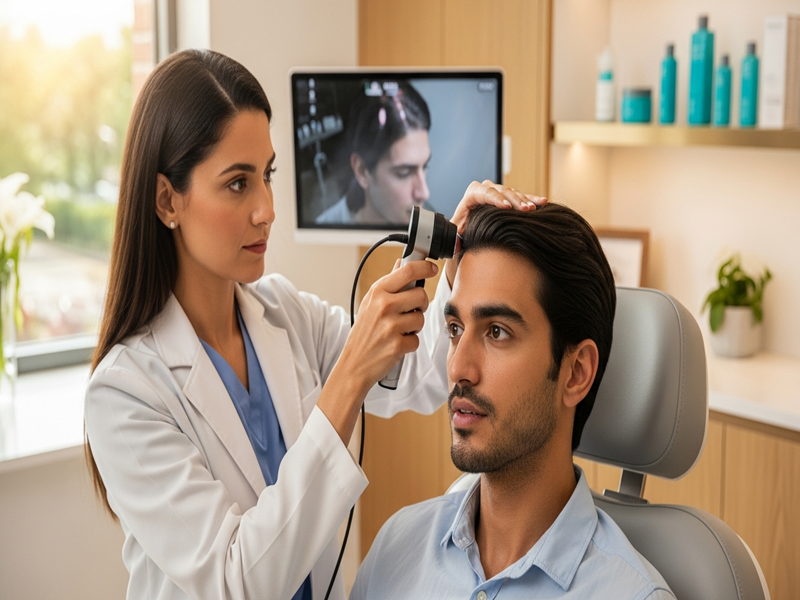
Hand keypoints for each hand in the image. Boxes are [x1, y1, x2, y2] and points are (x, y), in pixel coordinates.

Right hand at [317, 259, 438, 444]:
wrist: (354, 364)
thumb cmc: (364, 332)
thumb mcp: (370, 303)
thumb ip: (388, 284)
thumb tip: (400, 263)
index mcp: (377, 292)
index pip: (407, 271)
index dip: (425, 267)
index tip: (432, 267)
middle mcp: (384, 306)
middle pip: (421, 295)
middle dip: (420, 304)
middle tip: (410, 311)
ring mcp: (391, 325)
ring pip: (422, 318)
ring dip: (414, 326)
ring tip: (399, 330)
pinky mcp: (398, 344)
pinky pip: (417, 339)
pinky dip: (410, 343)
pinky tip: (396, 343)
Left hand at [451, 180, 546, 236]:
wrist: (470, 227)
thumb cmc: (462, 230)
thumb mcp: (456, 233)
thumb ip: (454, 237)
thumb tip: (455, 244)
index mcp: (471, 195)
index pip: (483, 192)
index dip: (495, 199)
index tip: (506, 207)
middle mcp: (485, 189)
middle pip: (502, 191)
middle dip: (514, 200)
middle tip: (525, 210)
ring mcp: (498, 191)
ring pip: (513, 193)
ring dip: (524, 201)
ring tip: (533, 209)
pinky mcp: (509, 196)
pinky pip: (522, 196)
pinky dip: (531, 199)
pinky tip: (542, 202)